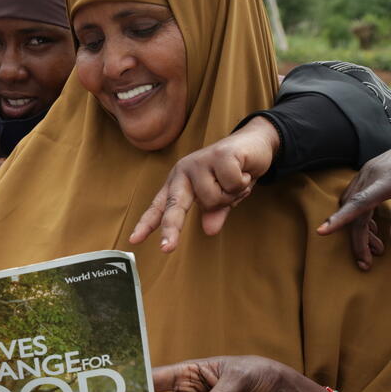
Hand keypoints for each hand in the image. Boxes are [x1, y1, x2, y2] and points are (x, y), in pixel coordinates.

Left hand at [130, 117, 278, 251]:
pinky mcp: (219, 155)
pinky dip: (243, 183)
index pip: (159, 206)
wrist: (256, 142)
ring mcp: (200, 161)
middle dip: (171, 228)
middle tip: (167, 248)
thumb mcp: (223, 196)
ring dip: (232, 195)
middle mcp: (184, 171)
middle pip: (175, 204)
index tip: (134, 240)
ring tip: (238, 182)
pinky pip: (231, 185)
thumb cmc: (234, 171)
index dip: (147, 224)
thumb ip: (214, 213)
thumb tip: (209, 231)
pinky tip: (245, 172)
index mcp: (179, 182)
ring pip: (213, 198)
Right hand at [317, 149, 390, 269]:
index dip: (340, 219)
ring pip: (352, 205)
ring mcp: (367, 172)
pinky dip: (361, 215)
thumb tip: (390, 231)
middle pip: (356, 212)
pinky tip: (373, 226)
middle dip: (359, 240)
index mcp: (386, 182)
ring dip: (362, 229)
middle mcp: (371, 176)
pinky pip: (356, 197)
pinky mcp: (368, 171)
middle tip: (366, 262)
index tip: (322, 232)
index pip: (360, 203)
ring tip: (375, 247)